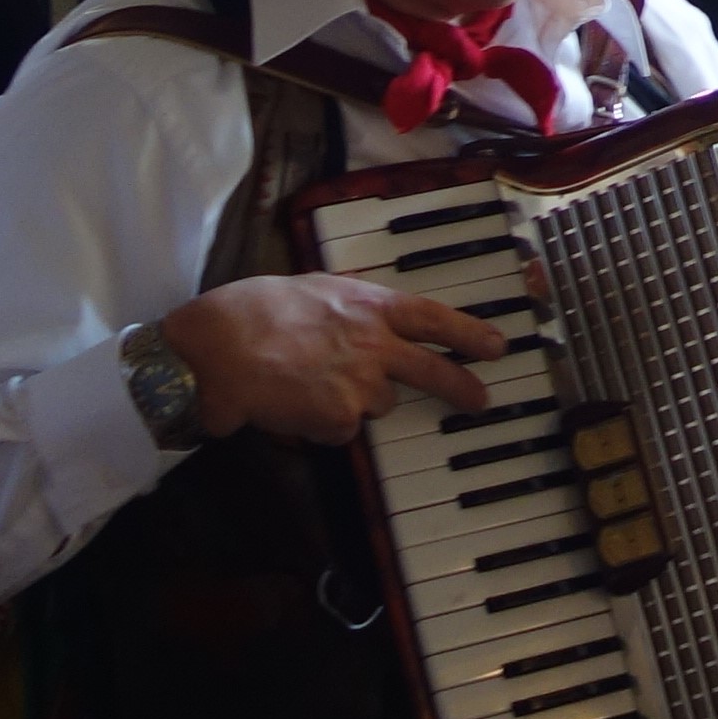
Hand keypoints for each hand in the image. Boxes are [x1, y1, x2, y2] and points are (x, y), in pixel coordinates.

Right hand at [165, 276, 503, 445]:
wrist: (220, 348)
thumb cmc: (251, 312)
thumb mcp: (310, 290)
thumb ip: (346, 307)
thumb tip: (357, 320)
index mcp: (368, 305)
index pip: (434, 318)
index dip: (469, 332)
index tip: (496, 346)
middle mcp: (375, 344)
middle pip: (432, 371)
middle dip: (460, 388)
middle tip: (479, 401)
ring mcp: (362, 385)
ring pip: (373, 404)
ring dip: (351, 400)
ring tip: (307, 381)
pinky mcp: (341, 419)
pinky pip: (339, 428)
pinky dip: (320, 423)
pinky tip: (291, 403)